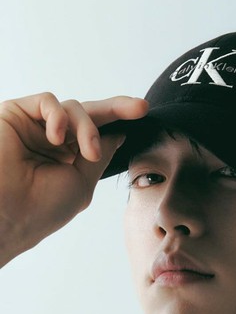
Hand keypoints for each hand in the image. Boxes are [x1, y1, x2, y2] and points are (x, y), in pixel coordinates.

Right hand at [0, 92, 147, 265]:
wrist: (6, 213)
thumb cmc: (41, 207)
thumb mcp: (82, 182)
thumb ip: (99, 153)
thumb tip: (119, 134)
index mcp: (69, 158)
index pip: (98, 133)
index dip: (120, 120)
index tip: (143, 112)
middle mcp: (52, 140)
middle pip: (89, 113)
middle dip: (117, 109)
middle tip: (140, 108)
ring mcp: (35, 127)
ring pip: (73, 108)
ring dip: (86, 128)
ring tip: (86, 152)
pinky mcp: (16, 114)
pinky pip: (47, 101)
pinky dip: (58, 115)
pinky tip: (57, 138)